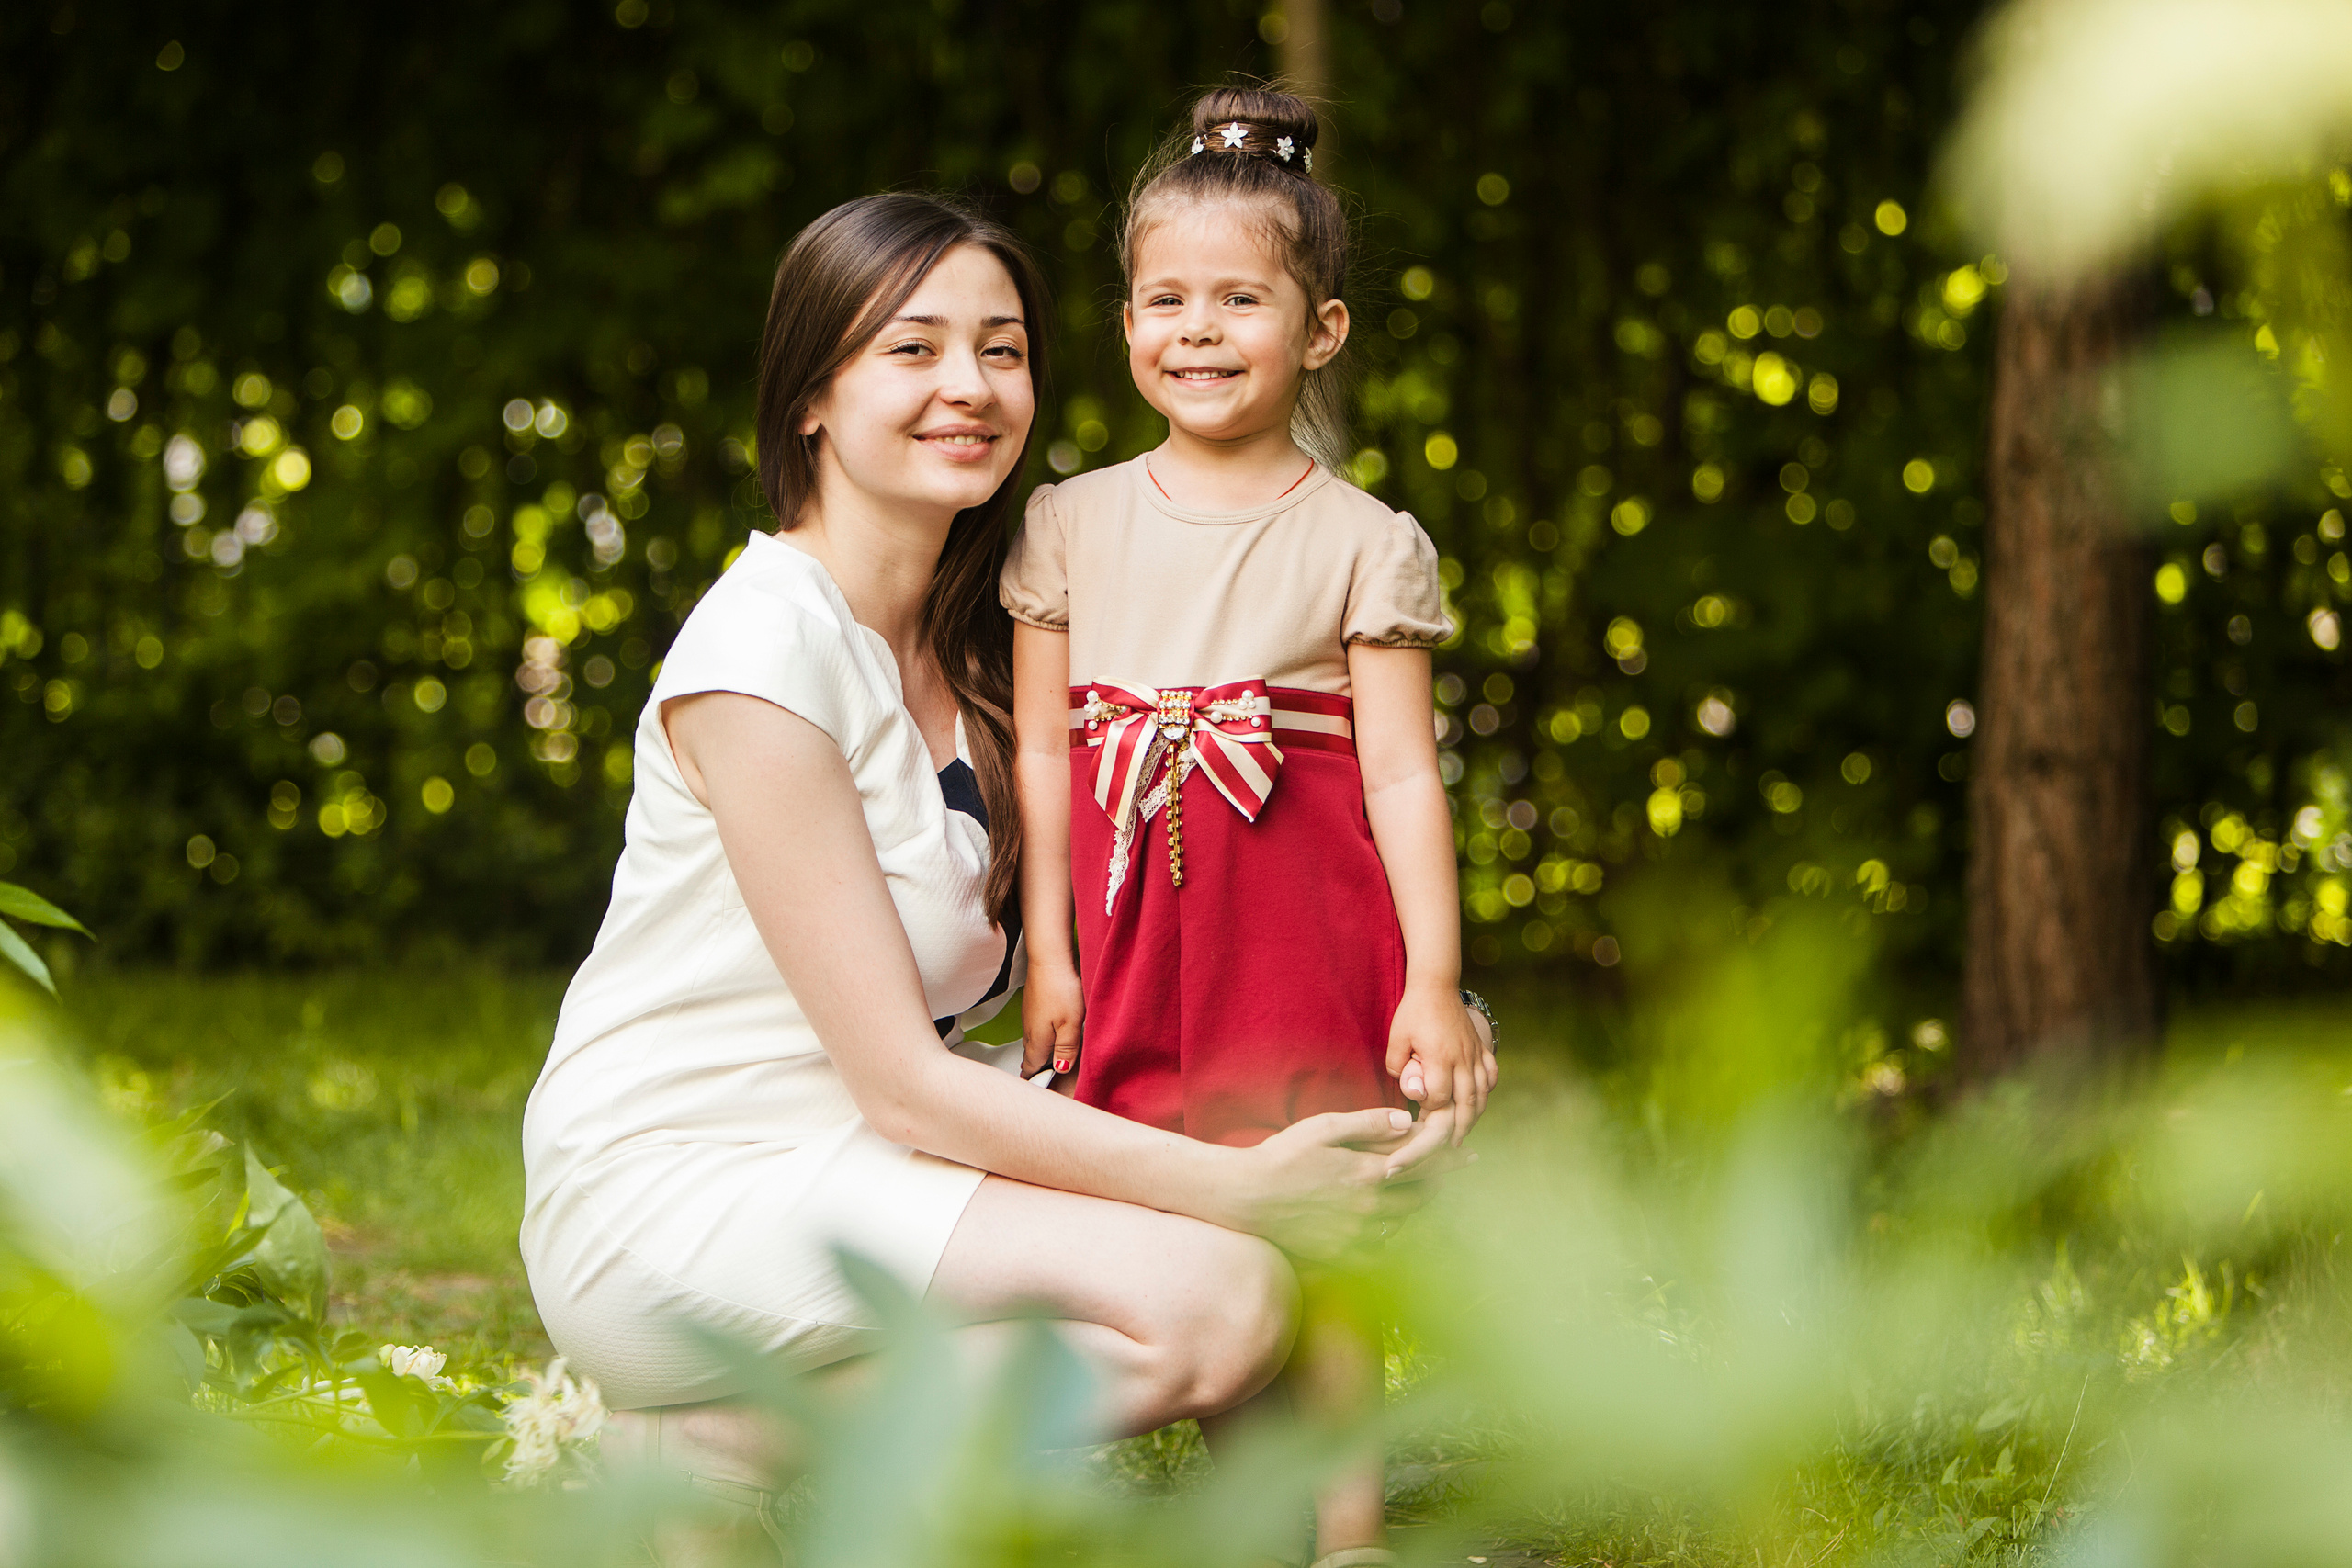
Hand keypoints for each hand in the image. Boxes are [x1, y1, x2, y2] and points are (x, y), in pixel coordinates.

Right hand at [1020, 959, 1085, 1077]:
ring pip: (1033, 1043)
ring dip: (1039, 1054)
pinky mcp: (1033, 1007)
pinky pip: (1035, 1029)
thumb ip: (1066, 1050)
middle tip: (1042, 1081)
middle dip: (1036, 1069)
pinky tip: (1051, 1035)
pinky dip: (1041, 1038)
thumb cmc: (1060, 990)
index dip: (1036, 1081)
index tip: (1040, 1090)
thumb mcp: (1070, 1025)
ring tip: (1047, 1063)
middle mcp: (1030, 1032)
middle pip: (1031, 1057)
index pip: (1032, 1068)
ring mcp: (1030, 1018)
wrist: (1049, 961)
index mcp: (1038, 1041)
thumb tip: (1060, 1070)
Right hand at [1222, 1108, 1431, 1261]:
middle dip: (1436, 1186)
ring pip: (1401, 1225)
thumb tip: (1406, 1121)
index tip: (1470, 1156)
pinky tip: (1382, 1229)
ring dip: (1410, 1210)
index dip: (1451, 1161)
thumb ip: (1368, 1123)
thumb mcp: (1323, 1128)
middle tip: (1442, 1177)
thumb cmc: (1281, 1156)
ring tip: (1410, 1198)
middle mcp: (1368, 1207)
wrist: (1246, 1197)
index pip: (1424, 1167)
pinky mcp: (1339, 1254)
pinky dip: (1386, 1240)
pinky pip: (1377, 1253)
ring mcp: (1355, 1235)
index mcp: (1367, 1173)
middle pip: (1419, 1200)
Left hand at [1387, 986, 1496, 1143]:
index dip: (1431, 1110)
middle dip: (1460, 1127)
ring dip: (1476, 1114)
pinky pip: (1491, 1074)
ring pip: (1482, 1092)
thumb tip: (1410, 1090)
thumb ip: (1399, 1066)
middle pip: (1467, 1102)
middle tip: (1453, 1144)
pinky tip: (1480, 1100)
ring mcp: (1475, 1053)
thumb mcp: (1397, 1038)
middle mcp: (1462, 1058)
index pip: (1440, 1097)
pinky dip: (1487, 1091)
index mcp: (1439, 1057)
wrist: (1436, 985)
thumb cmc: (1413, 1012)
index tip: (1421, 1116)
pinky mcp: (1480, 1047)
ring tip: (1466, 1130)